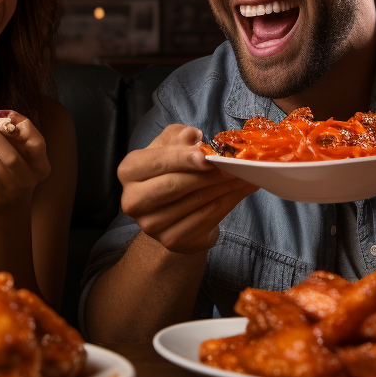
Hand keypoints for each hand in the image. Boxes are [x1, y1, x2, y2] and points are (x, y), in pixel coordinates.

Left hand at [0, 110, 50, 214]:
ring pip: (0, 159)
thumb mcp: (15, 154)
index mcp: (41, 163)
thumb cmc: (10, 174)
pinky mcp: (3, 192)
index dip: (18, 121)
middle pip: (15, 151)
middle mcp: (34, 175)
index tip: (1, 112)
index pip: (34, 137)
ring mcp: (19, 186)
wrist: (5, 206)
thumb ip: (8, 139)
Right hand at [118, 124, 258, 253]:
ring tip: (245, 173)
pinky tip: (242, 189)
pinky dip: (228, 201)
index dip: (183, 158)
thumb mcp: (169, 145)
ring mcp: (151, 225)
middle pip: (175, 185)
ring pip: (196, 202)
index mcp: (129, 172)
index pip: (158, 162)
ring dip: (225, 186)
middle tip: (236, 164)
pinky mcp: (172, 240)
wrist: (169, 210)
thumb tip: (192, 136)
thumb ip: (178, 137)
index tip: (208, 155)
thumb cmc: (169, 170)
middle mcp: (134, 201)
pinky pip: (206, 218)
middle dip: (209, 173)